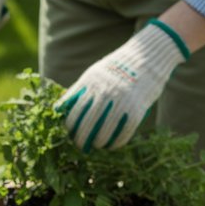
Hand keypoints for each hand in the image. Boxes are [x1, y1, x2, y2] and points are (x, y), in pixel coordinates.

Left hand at [56, 19, 189, 150]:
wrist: (146, 58)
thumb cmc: (115, 68)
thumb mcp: (93, 73)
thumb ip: (77, 90)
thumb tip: (58, 109)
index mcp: (92, 83)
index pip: (74, 111)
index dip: (70, 127)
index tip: (70, 134)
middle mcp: (105, 92)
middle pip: (87, 124)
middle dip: (81, 139)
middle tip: (80, 146)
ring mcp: (122, 102)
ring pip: (105, 131)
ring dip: (98, 143)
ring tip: (96, 145)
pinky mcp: (137, 110)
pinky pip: (123, 133)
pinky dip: (116, 143)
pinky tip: (112, 145)